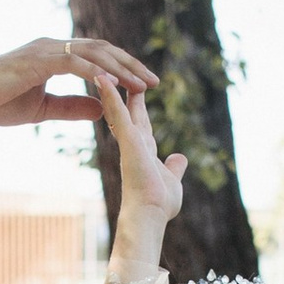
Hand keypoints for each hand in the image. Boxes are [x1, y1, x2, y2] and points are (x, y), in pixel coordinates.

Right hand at [0, 35, 152, 132]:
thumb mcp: (42, 109)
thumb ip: (71, 107)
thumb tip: (103, 109)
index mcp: (53, 55)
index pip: (97, 55)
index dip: (122, 68)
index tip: (143, 85)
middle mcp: (52, 45)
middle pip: (102, 49)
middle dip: (131, 65)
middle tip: (154, 83)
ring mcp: (45, 49)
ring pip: (93, 53)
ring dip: (120, 69)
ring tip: (141, 86)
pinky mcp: (36, 59)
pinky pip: (73, 63)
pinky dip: (95, 72)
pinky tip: (112, 86)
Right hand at [89, 69, 184, 227]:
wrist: (148, 215)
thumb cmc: (158, 204)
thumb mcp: (172, 179)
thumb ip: (174, 167)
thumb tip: (180, 158)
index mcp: (143, 153)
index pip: (140, 126)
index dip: (138, 110)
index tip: (137, 95)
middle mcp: (133, 145)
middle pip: (129, 113)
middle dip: (127, 94)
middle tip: (123, 75)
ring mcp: (129, 141)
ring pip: (118, 109)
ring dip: (113, 89)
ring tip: (105, 68)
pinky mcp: (128, 139)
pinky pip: (118, 113)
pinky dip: (110, 95)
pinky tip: (103, 78)